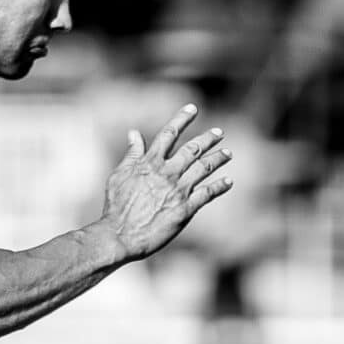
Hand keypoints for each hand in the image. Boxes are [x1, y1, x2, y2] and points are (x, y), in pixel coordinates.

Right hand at [101, 104, 232, 259]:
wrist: (120, 235)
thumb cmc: (116, 206)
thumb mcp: (119, 175)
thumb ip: (131, 154)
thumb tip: (134, 133)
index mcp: (150, 162)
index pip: (169, 133)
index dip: (182, 118)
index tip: (193, 108)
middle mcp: (167, 172)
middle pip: (193, 149)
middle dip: (208, 139)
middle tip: (219, 133)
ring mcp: (178, 190)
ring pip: (204, 168)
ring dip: (218, 159)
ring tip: (228, 154)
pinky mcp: (185, 209)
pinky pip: (208, 194)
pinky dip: (219, 186)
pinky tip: (228, 182)